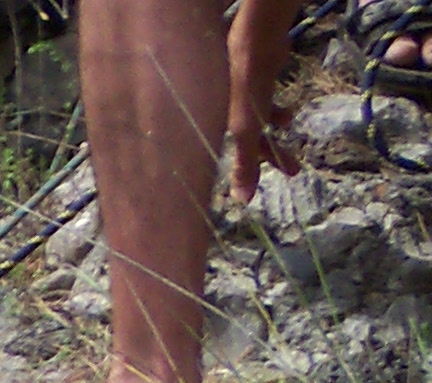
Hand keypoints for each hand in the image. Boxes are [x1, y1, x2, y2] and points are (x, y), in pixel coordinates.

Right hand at [228, 0, 301, 198]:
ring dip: (276, 136)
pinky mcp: (256, 87)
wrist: (257, 46)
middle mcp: (228, 119)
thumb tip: (243, 200)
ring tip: (291, 138)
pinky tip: (288, 116)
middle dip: (273, 157)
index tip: (262, 191)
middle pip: (251, 146)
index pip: (234, 160)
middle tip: (294, 170)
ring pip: (259, 128)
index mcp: (223, 131)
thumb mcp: (245, 131)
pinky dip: (276, 114)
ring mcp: (242, 103)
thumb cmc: (246, 89)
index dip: (249, 175)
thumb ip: (245, 163)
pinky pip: (265, 108)